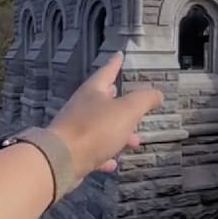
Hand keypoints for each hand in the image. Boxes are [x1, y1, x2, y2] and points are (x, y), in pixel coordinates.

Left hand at [45, 51, 162, 177]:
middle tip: (133, 105)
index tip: (119, 55)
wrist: (61, 159)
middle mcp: (81, 108)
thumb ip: (144, 100)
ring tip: (135, 141)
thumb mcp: (127, 111)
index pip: (106, 72)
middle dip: (120, 104)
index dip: (114, 64)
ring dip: (118, 133)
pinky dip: (104, 155)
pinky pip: (92, 151)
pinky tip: (112, 163)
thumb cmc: (95, 128)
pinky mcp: (72, 152)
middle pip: (103, 102)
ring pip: (101, 128)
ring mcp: (74, 130)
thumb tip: (156, 93)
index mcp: (92, 92)